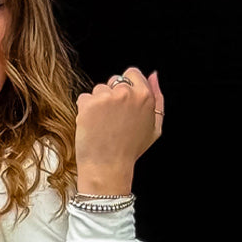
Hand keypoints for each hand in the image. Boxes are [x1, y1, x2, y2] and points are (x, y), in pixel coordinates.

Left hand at [74, 67, 163, 195]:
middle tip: (112, 120)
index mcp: (145, 96)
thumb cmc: (130, 151)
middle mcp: (127, 93)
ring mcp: (107, 97)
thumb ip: (158, 98)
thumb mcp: (154, 127)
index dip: (126, 88)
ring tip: (102, 125)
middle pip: (114, 81)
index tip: (122, 105)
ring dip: (97, 104)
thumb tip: (153, 75)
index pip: (132, 74)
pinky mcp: (89, 104)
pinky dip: (84, 111)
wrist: (108, 168)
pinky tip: (92, 126)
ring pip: (98, 90)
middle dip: (111, 96)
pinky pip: (84, 99)